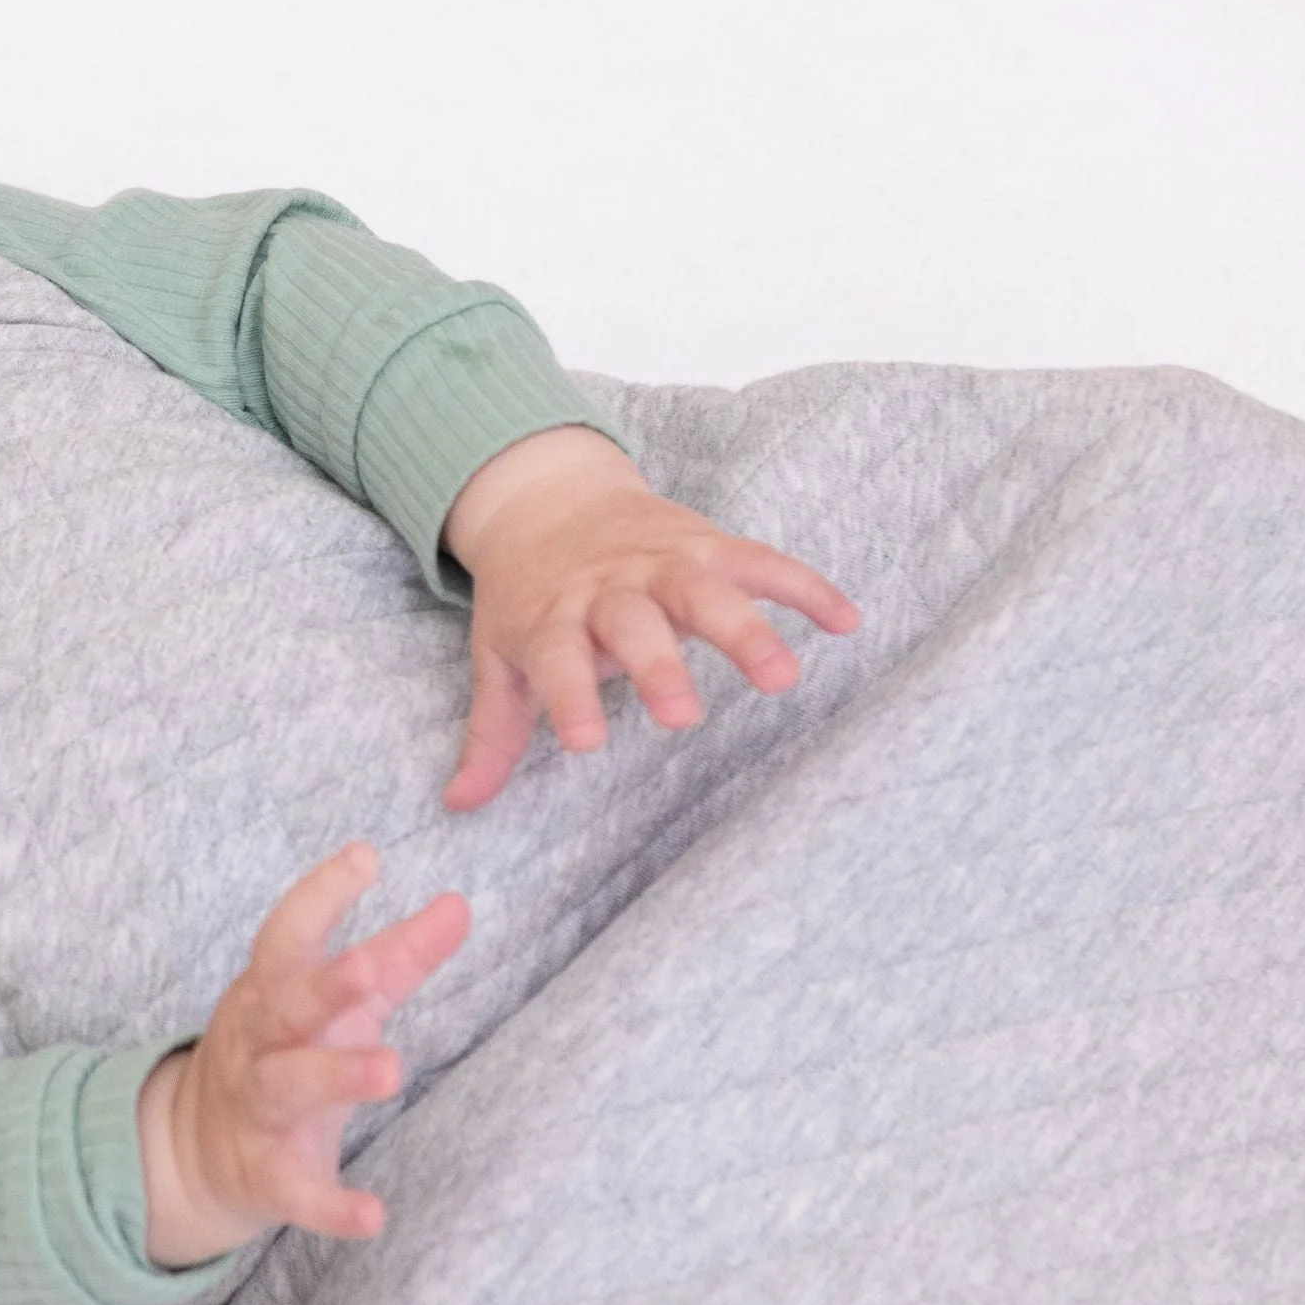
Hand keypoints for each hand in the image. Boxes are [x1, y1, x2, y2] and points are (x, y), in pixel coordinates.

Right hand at [136, 842, 469, 1266]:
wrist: (193, 1150)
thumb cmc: (282, 1052)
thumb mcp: (331, 1002)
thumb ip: (396, 956)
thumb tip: (460, 904)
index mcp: (271, 990)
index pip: (289, 933)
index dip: (323, 895)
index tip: (366, 856)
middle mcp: (257, 1043)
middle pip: (284, 1007)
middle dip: (323, 986)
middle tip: (366, 970)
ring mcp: (257, 1109)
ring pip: (288, 1087)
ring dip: (335, 1076)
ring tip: (391, 1070)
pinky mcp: (268, 1176)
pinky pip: (298, 1193)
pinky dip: (332, 1206)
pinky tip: (374, 1216)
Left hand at [439, 427, 857, 812]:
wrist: (549, 499)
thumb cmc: (530, 598)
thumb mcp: (499, 657)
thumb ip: (493, 732)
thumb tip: (459, 804)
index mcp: (553, 617)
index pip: (558, 658)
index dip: (570, 696)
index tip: (587, 743)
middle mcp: (609, 587)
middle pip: (636, 622)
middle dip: (659, 666)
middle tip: (683, 718)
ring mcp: (662, 561)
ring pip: (705, 590)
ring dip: (745, 629)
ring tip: (783, 679)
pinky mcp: (707, 544)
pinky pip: (761, 561)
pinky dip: (803, 586)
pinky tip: (845, 620)